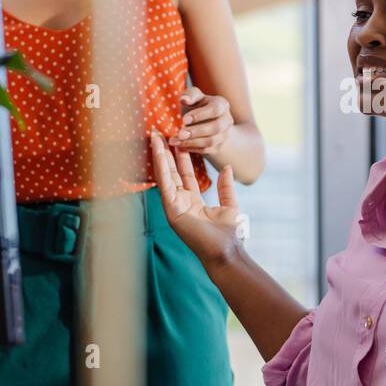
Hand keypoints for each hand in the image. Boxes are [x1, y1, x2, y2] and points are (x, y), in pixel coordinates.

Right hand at [149, 130, 244, 264]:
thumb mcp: (230, 206)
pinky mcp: (172, 210)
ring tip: (156, 136)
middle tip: (161, 132)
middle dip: (166, 152)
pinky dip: (162, 167)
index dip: (181, 158)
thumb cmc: (229, 236)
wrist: (227, 253)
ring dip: (160, 156)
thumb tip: (226, 168)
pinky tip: (160, 152)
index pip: (184, 175)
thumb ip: (226, 187)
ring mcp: (174, 207)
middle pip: (172, 173)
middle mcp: (180, 203)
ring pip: (165, 176)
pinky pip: (166, 184)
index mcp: (192, 202)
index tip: (179, 140)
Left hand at [170, 85, 232, 155]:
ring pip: (211, 141)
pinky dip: (191, 148)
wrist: (206, 122)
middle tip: (179, 134)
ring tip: (175, 140)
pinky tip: (179, 145)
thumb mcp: (194, 98)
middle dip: (196, 131)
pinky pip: (206, 150)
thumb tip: (184, 99)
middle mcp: (227, 120)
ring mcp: (224, 135)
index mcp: (222, 105)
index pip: (215, 110)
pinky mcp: (218, 147)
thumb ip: (190, 95)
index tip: (184, 120)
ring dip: (192, 142)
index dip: (200, 115)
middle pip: (216, 128)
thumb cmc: (197, 106)